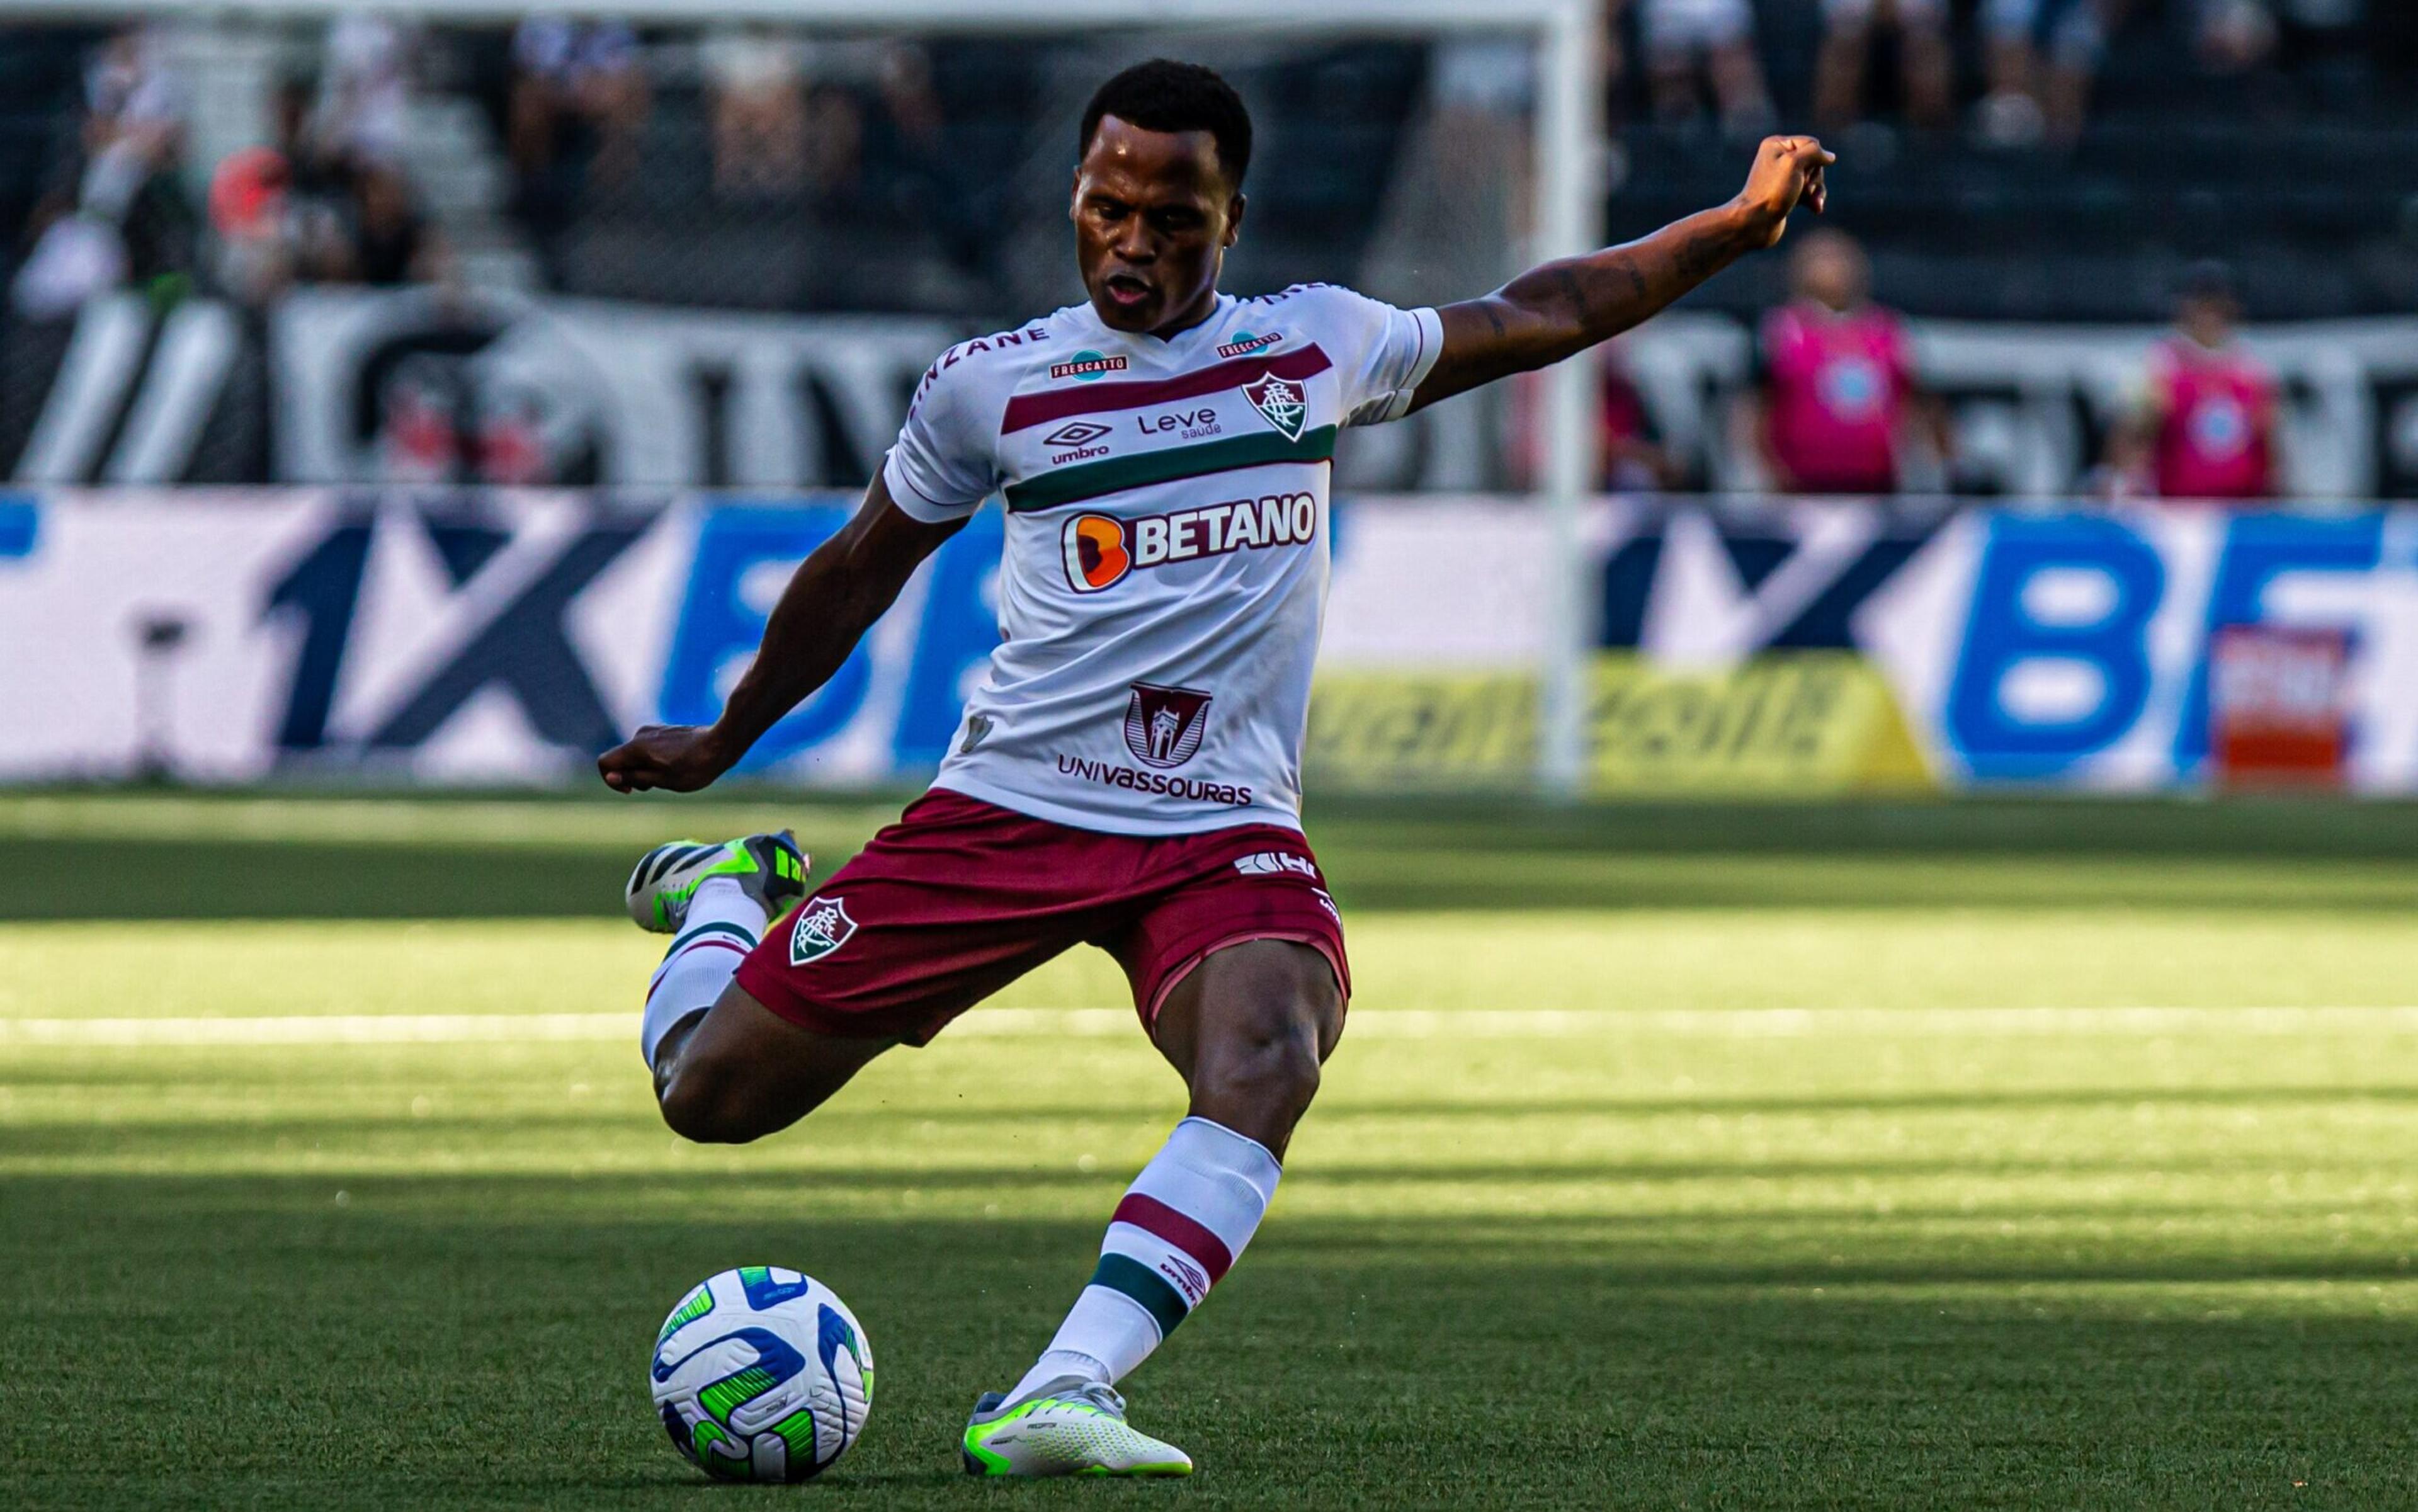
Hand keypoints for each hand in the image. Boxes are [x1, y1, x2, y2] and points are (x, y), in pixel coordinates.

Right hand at [598, 724, 736, 793]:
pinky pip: (648, 749)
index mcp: (636, 747)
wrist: (721, 743)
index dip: (611, 780)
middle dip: (631, 776)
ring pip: (635, 755)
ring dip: (644, 770)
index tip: (631, 790)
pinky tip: (676, 766)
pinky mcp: (664, 732)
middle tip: (657, 784)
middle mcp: (640, 735)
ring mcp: (653, 731)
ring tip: (670, 776)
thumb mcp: (663, 780)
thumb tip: (611, 777)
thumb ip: (635, 778)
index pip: (605, 762)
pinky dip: (653, 761)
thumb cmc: (695, 767)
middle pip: (621, 759)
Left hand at [1733, 136, 1832, 249]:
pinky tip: (1816, 209)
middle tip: (1805, 189)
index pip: (1811, 144)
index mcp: (1777, 145)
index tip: (1802, 175)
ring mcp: (1783, 177)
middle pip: (1814, 161)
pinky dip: (1813, 199)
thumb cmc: (1772, 191)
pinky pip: (1808, 192)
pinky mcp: (1786, 194)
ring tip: (1813, 202)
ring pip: (1813, 178)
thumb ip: (1814, 152)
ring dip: (1816, 190)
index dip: (1814, 160)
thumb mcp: (1794, 163)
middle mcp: (1779, 158)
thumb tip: (1830, 156)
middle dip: (1815, 177)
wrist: (1754, 222)